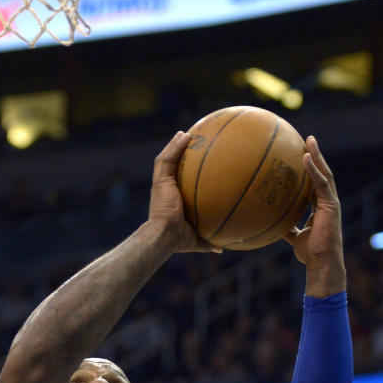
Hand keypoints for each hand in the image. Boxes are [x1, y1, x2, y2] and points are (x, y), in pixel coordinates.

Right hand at [148, 131, 221, 253]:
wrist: (164, 236)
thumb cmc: (177, 240)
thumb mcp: (196, 239)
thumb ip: (208, 241)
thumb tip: (222, 249)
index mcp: (171, 201)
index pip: (177, 182)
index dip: (183, 173)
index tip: (194, 164)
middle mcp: (164, 190)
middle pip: (171, 167)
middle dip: (178, 154)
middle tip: (189, 143)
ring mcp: (161, 185)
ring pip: (166, 159)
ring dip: (174, 145)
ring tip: (184, 133)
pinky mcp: (159, 181)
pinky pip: (167, 159)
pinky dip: (174, 146)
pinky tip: (184, 135)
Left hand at [285, 136, 346, 293]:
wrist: (321, 262)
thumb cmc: (309, 252)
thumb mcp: (294, 238)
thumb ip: (286, 228)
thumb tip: (272, 225)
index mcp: (320, 206)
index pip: (314, 183)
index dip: (309, 169)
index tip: (300, 156)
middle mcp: (327, 201)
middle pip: (321, 173)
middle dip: (315, 156)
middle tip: (307, 140)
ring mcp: (330, 201)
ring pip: (324, 173)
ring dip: (316, 156)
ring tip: (309, 141)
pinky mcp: (331, 204)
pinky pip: (321, 183)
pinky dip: (313, 169)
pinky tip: (305, 158)